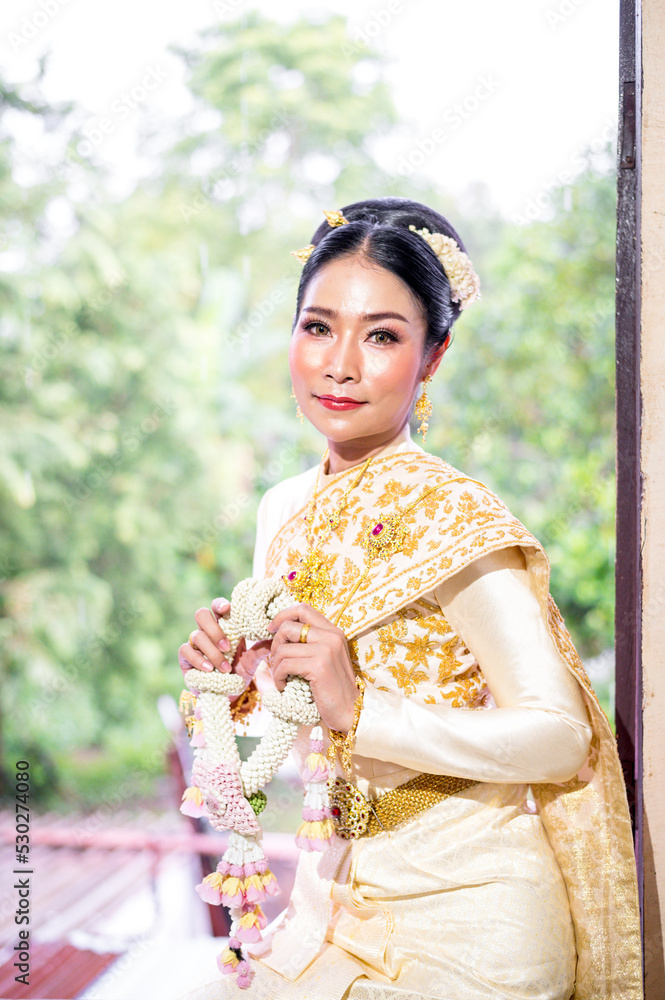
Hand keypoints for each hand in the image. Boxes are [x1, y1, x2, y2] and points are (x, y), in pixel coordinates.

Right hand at [178, 598, 271, 687]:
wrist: (225, 696)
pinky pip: (186, 651)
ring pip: (197, 636)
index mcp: (223, 626)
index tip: (227, 609)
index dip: (220, 604)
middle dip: (214, 629)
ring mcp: (194, 643)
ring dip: (213, 652)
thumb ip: (260, 650)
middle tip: (228, 646)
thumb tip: (274, 638)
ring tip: (226, 668)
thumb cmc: (238, 673)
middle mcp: (207, 631)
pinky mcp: (185, 657)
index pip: (218, 607)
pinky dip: (198, 660)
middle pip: (201, 614)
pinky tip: (209, 670)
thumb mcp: (251, 662)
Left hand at [267, 603, 358, 731]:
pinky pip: (285, 665)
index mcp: (333, 632)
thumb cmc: (333, 688)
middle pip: (289, 626)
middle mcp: (331, 636)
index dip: (282, 616)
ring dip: (276, 665)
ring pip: (283, 648)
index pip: (303, 609)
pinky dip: (279, 677)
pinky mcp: (319, 666)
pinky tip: (284, 686)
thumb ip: (308, 643)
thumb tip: (276, 634)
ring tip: (281, 678)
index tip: (271, 629)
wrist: (351, 711)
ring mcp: (326, 649)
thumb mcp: (325, 658)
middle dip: (275, 643)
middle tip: (275, 660)